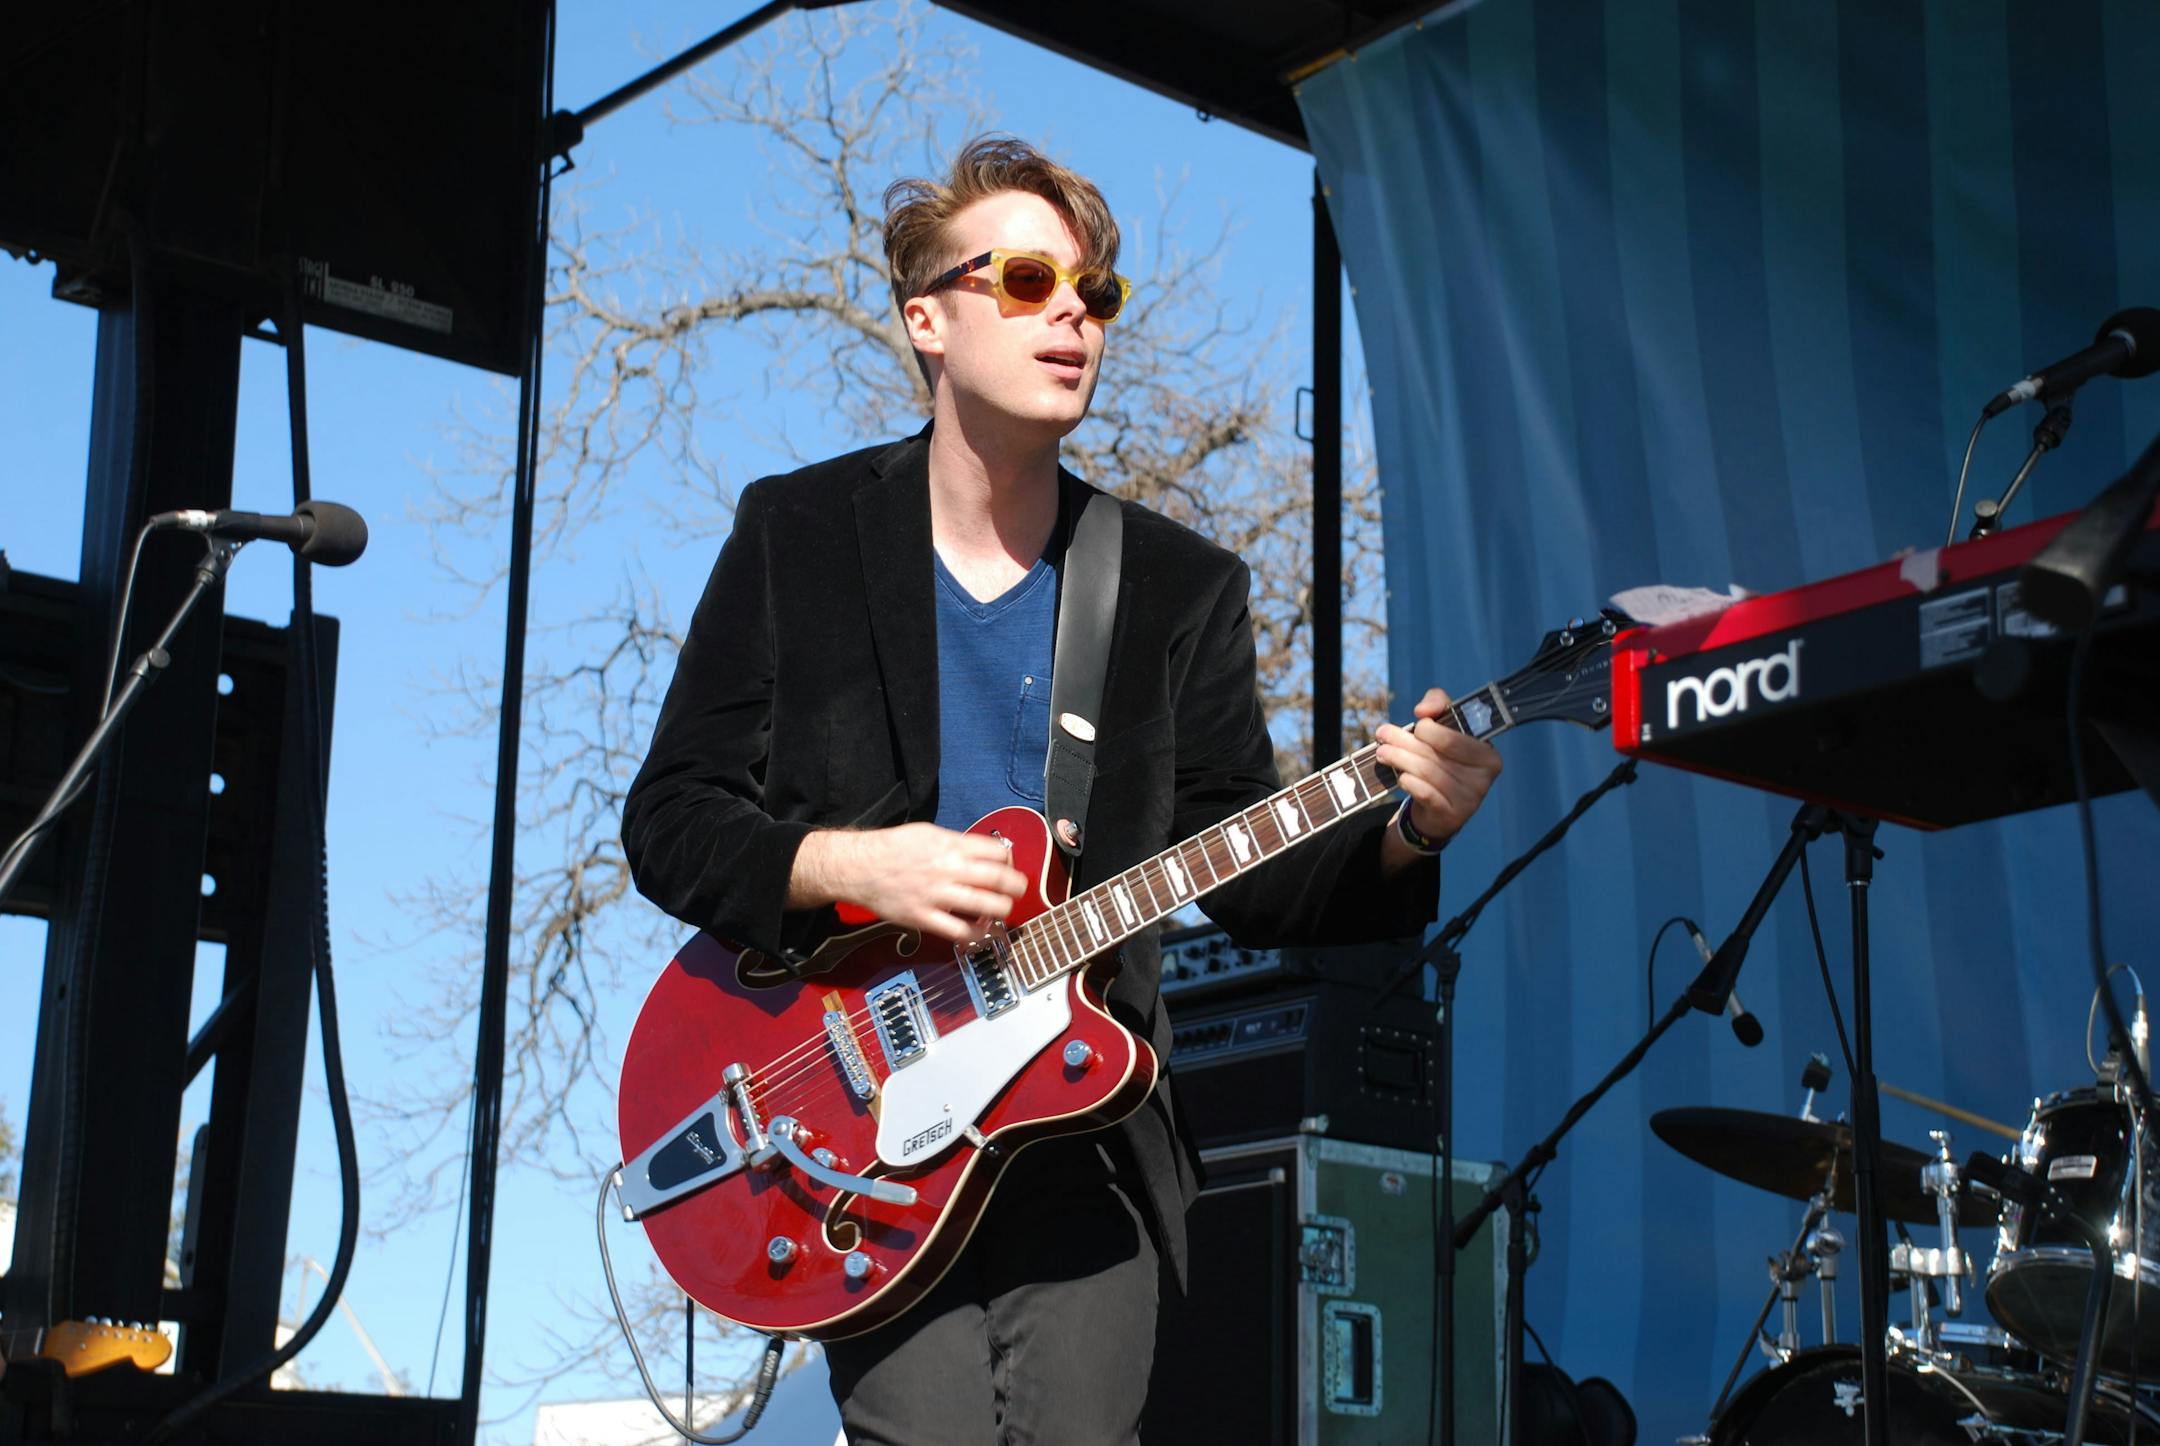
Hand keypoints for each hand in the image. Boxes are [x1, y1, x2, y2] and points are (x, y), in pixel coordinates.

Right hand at [792, 823, 1029, 942]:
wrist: (859, 867)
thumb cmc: (894, 848)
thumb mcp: (929, 833)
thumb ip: (957, 844)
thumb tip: (984, 854)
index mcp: (950, 845)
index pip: (996, 852)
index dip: (1009, 861)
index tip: (1008, 867)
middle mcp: (947, 869)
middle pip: (997, 879)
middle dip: (1017, 887)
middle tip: (1019, 891)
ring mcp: (936, 895)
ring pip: (984, 906)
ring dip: (1002, 910)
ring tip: (1003, 910)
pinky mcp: (924, 917)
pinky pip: (958, 931)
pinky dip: (975, 934)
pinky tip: (980, 932)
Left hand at [1375, 687, 1503, 848]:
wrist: (1439, 810)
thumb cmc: (1443, 761)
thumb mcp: (1445, 728)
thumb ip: (1439, 705)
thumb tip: (1422, 710)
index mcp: (1488, 754)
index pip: (1455, 737)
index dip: (1430, 728)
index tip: (1415, 724)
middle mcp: (1483, 778)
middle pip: (1437, 754)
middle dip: (1405, 741)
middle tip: (1382, 734)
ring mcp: (1469, 799)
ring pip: (1427, 771)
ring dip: (1400, 759)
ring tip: (1382, 752)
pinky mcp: (1452, 815)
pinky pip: (1425, 793)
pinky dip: (1409, 782)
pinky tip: (1400, 776)